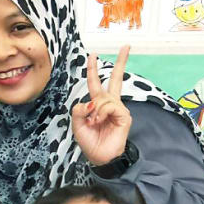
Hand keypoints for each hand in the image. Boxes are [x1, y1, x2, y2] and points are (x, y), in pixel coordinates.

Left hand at [71, 45, 132, 165]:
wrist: (99, 157)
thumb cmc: (90, 141)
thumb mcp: (77, 124)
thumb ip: (78, 110)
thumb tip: (90, 102)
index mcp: (98, 104)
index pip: (96, 83)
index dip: (93, 70)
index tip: (93, 55)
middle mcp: (110, 104)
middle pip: (117, 79)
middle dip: (121, 62)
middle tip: (126, 46)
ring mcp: (119, 109)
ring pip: (104, 98)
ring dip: (95, 110)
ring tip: (93, 122)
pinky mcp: (124, 115)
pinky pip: (110, 106)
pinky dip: (101, 113)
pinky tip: (99, 121)